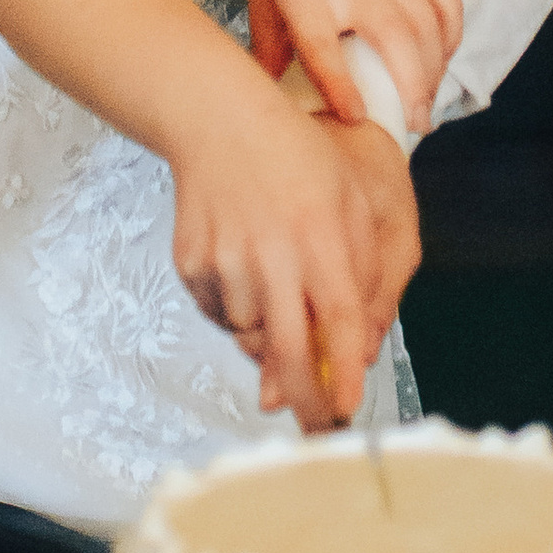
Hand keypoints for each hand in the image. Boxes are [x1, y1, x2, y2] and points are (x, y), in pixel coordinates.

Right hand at [167, 69, 419, 427]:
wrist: (220, 122)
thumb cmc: (296, 160)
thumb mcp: (350, 202)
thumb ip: (360, 270)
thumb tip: (355, 344)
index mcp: (320, 239)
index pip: (342, 322)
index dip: (348, 373)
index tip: (350, 411)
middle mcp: (272, 257)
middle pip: (290, 353)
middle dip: (306, 402)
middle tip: (318, 429)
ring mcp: (226, 264)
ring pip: (252, 337)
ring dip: (270, 339)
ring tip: (277, 288)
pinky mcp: (192, 267)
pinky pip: (220, 315)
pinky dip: (238, 312)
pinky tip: (246, 270)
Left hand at [248, 0, 461, 136]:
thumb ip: (268, 41)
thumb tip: (269, 96)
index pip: (323, 46)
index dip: (341, 87)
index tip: (356, 118)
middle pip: (393, 37)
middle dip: (411, 88)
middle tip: (413, 124)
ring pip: (427, 23)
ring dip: (434, 70)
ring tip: (426, 104)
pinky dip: (450, 35)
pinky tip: (442, 60)